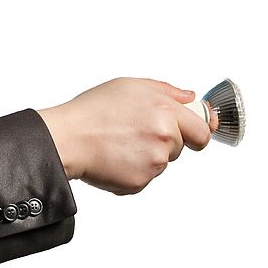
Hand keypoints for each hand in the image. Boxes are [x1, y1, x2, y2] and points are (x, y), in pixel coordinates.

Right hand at [37, 77, 211, 194]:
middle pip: (178, 148)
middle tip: (134, 135)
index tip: (191, 135)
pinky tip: (113, 159)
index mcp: (166, 111)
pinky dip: (129, 172)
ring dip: (145, 158)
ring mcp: (153, 163)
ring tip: (118, 145)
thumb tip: (188, 97)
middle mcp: (165, 138)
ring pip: (159, 164)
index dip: (196, 133)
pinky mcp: (139, 182)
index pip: (201, 131)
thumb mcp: (129, 86)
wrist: (66, 139)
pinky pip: (142, 179)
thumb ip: (166, 90)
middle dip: (163, 143)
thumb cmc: (91, 112)